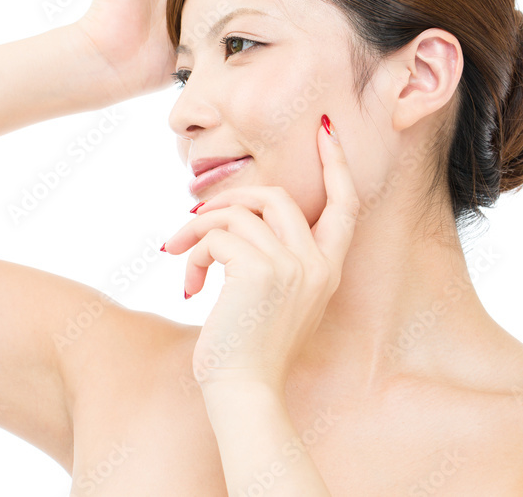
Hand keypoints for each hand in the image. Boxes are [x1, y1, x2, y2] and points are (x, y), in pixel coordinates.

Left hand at [163, 117, 359, 394]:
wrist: (244, 392)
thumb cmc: (251, 350)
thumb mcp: (275, 299)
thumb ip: (271, 257)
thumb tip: (229, 216)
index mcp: (328, 269)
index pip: (344, 204)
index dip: (336, 165)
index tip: (324, 130)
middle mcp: (316, 263)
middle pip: (276, 196)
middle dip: (230, 199)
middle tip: (196, 219)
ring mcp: (291, 266)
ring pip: (235, 215)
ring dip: (197, 232)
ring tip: (178, 256)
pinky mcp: (258, 270)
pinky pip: (215, 238)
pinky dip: (192, 256)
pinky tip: (188, 288)